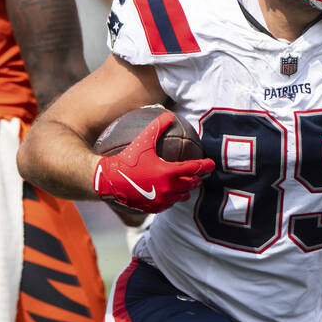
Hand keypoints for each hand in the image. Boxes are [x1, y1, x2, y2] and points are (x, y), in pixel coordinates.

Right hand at [93, 110, 214, 212]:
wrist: (109, 180)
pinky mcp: (152, 208)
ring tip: (186, 185)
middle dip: (196, 178)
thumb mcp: (143, 140)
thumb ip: (157, 127)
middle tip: (199, 174)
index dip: (204, 166)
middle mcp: (168, 188)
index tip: (211, 164)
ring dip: (186, 190)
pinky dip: (172, 199)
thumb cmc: (127, 159)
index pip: (193, 169)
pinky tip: (170, 194)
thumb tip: (169, 114)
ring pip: (181, 196)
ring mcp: (161, 200)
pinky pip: (169, 205)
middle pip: (190, 184)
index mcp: (168, 172)